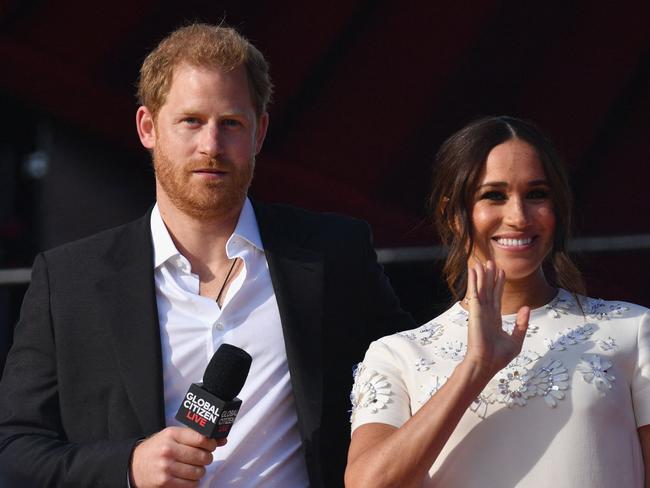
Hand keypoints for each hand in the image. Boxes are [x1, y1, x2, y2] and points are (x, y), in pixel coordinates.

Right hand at [130, 427, 225, 486]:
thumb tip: (222, 439)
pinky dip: (193, 482)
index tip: (211, 445)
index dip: (211, 443)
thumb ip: (195, 436)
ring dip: (199, 471)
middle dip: (206, 458)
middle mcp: (169, 450)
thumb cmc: (156, 449)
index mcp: (172, 435)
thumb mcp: (172, 436)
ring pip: (199, 472)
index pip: (201, 438)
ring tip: (192, 467)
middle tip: (202, 457)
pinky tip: (186, 476)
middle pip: (202, 456)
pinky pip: (191, 484)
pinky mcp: (165, 482)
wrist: (133, 465)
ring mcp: (167, 467)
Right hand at [464, 260, 529, 378]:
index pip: (497, 297)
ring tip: (481, 262)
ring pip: (481, 288)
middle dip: (490, 276)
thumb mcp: (516, 339)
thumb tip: (526, 307)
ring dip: (481, 274)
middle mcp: (486, 313)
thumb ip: (521, 323)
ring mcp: (480, 311)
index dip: (498, 284)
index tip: (500, 272)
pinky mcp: (474, 311)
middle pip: (489, 289)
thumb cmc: (498, 357)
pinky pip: (475, 292)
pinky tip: (474, 270)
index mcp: (494, 320)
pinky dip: (474, 280)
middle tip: (490, 262)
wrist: (486, 364)